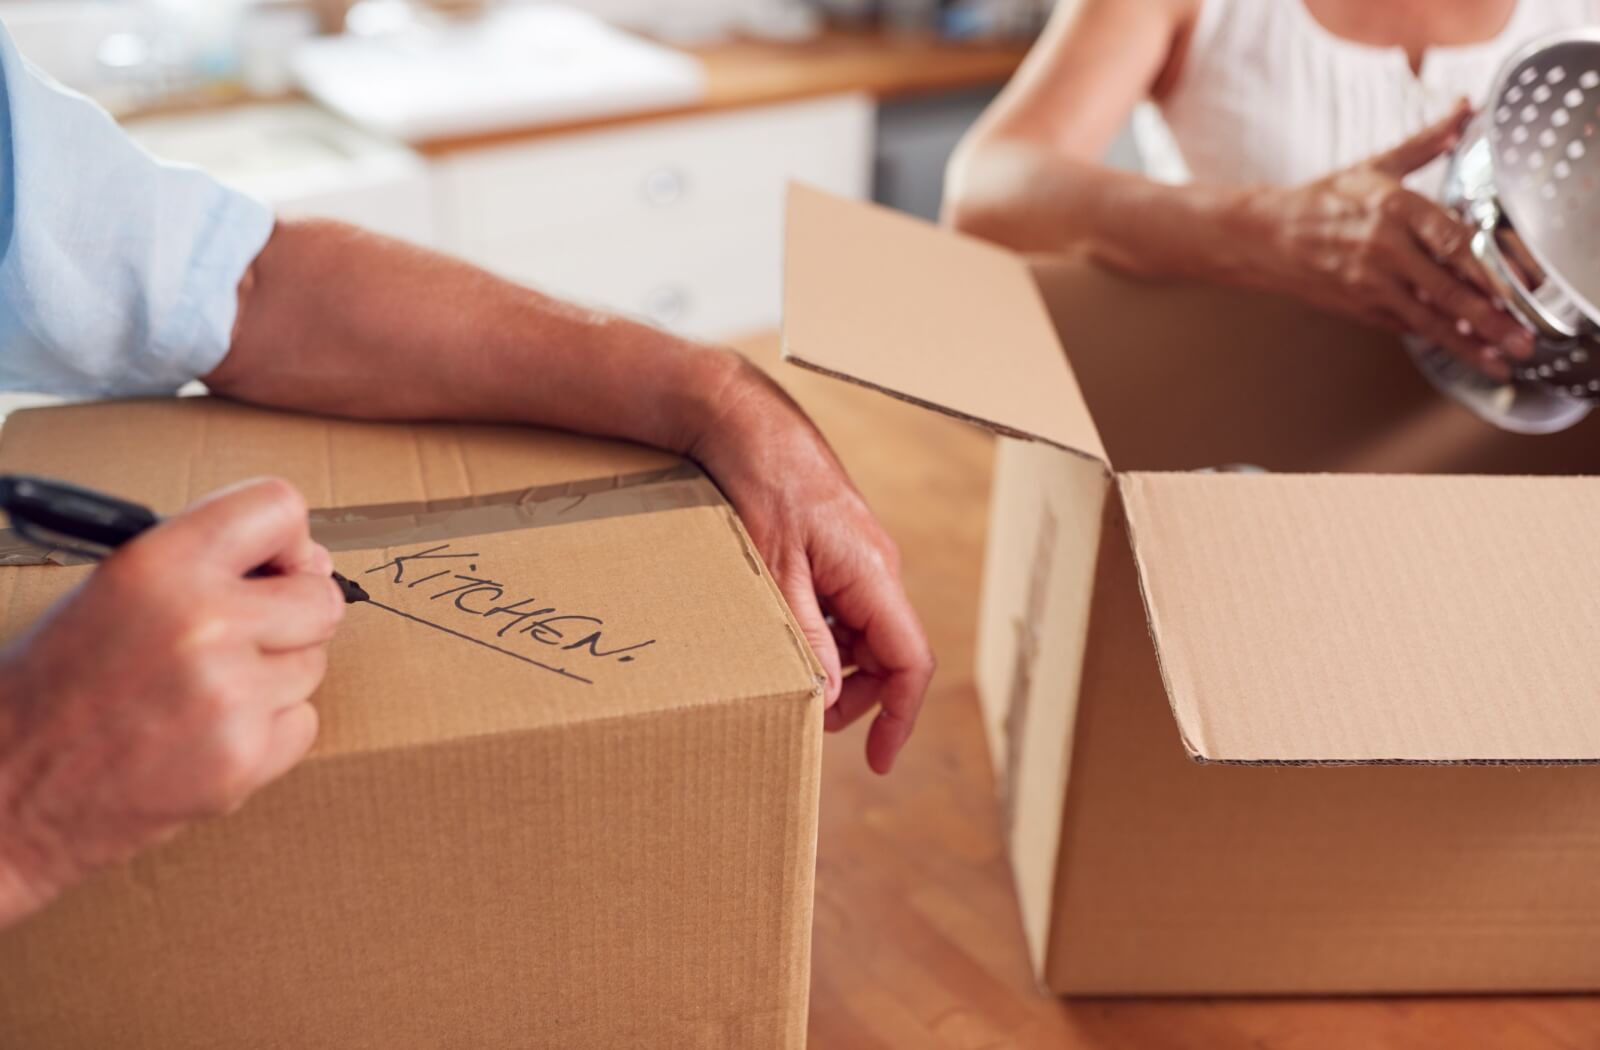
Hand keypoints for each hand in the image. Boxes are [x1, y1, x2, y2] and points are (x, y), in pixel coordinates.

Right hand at [0, 478, 342, 927]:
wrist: (5, 792)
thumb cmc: (55, 687)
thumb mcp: (113, 590)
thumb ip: (207, 563)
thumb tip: (311, 560)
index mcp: (158, 565)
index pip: (279, 507)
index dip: (286, 539)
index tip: (276, 564)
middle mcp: (202, 623)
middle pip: (320, 598)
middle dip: (293, 617)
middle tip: (241, 638)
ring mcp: (229, 695)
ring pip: (313, 665)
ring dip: (273, 678)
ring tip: (199, 693)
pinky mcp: (244, 758)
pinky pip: (303, 723)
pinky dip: (268, 732)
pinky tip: (206, 735)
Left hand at [689, 358, 934, 774]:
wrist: (742, 420)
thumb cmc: (761, 485)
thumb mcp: (776, 573)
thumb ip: (806, 638)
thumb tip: (825, 698)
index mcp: (874, 574)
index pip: (911, 661)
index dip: (901, 717)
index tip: (877, 760)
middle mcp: (878, 566)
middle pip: (889, 653)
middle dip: (858, 696)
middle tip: (809, 717)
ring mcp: (860, 555)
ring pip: (865, 632)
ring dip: (836, 664)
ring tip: (790, 675)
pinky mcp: (837, 546)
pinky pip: (844, 605)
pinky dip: (823, 631)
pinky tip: (783, 632)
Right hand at [1238, 100, 1533, 378]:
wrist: (1266, 236)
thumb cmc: (1320, 201)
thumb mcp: (1374, 167)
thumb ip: (1425, 142)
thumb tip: (1462, 111)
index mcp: (1394, 207)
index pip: (1453, 241)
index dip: (1487, 269)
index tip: (1515, 288)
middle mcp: (1384, 248)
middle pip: (1447, 288)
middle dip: (1488, 318)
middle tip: (1519, 339)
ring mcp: (1370, 282)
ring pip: (1428, 318)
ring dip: (1467, 342)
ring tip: (1498, 360)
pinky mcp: (1359, 306)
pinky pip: (1404, 325)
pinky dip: (1434, 338)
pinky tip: (1461, 349)